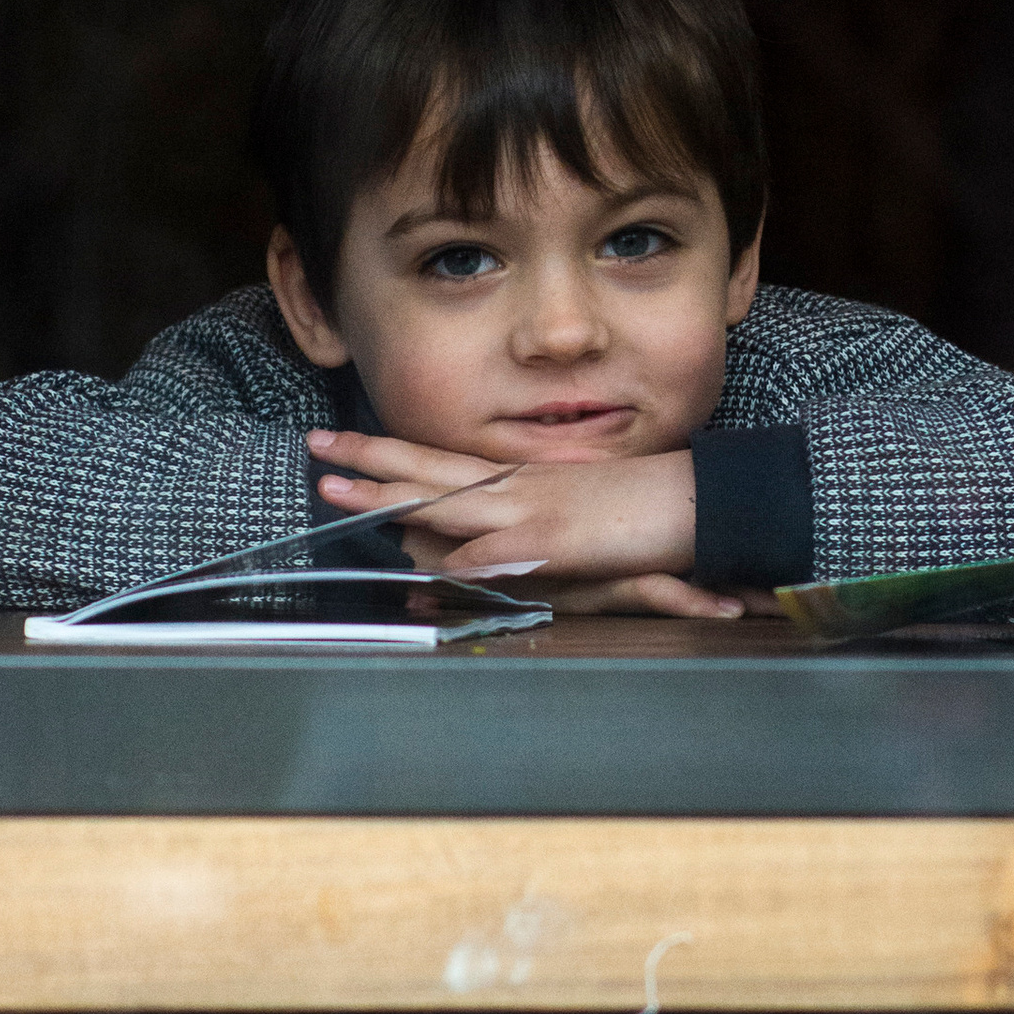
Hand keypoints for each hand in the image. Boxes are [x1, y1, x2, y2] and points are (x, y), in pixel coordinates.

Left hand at [308, 427, 747, 619]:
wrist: (697, 500)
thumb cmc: (642, 512)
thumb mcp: (576, 517)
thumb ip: (527, 536)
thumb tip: (478, 554)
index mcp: (522, 482)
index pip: (444, 463)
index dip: (391, 453)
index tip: (344, 446)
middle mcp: (519, 489)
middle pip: (431, 470)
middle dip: (370, 460)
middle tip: (316, 451)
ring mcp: (535, 512)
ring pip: (448, 501)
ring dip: (391, 499)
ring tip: (340, 495)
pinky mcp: (559, 542)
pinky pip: (503, 555)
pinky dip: (467, 561)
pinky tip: (431, 568)